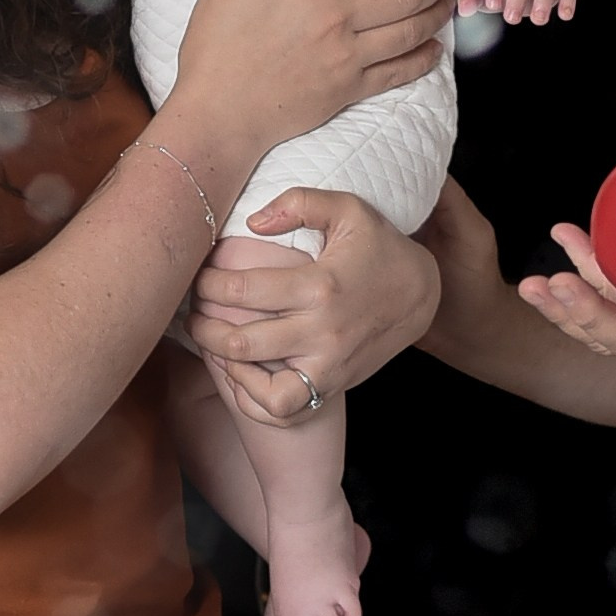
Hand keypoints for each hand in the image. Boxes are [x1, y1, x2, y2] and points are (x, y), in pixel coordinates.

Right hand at [171, 0, 453, 163]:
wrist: (219, 116)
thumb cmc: (215, 50)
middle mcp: (335, 19)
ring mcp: (346, 58)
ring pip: (407, 31)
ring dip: (435, 15)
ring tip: (449, 3)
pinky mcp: (348, 91)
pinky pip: (397, 72)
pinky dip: (422, 59)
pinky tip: (435, 50)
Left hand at [187, 188, 441, 420]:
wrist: (420, 294)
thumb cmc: (377, 248)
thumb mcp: (349, 209)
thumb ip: (300, 202)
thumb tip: (252, 223)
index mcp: (319, 285)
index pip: (240, 291)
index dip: (207, 285)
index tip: (199, 279)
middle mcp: (322, 332)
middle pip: (240, 343)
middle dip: (203, 327)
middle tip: (195, 313)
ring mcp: (328, 365)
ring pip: (265, 393)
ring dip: (230, 372)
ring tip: (217, 348)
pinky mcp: (333, 385)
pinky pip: (285, 412)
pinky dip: (256, 400)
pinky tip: (242, 374)